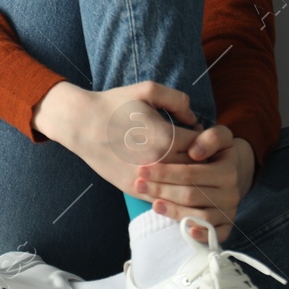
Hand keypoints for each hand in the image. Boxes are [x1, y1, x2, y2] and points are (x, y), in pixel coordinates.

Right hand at [32, 80, 199, 198]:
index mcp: (166, 137)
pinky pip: (163, 199)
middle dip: (203, 163)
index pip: (203, 147)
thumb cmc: (114, 104)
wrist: (81, 124)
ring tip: (194, 171)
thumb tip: (194, 120)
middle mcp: (158, 162)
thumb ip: (177, 100)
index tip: (205, 138)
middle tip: (205, 156)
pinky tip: (178, 186)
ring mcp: (145, 179)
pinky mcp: (133, 189)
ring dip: (192, 182)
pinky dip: (174, 195)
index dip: (208, 142)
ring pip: (182, 189)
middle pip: (196, 170)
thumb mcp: (147, 90)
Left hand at [131, 125, 254, 241]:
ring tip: (153, 204)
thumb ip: (211, 138)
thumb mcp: (220, 137)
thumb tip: (194, 153)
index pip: (190, 174)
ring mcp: (229, 211)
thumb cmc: (219, 152)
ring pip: (199, 216)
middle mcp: (231, 194)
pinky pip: (215, 235)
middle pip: (190, 196)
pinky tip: (185, 230)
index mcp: (228, 171)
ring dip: (174, 212)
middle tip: (138, 185)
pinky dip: (201, 235)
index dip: (165, 172)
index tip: (142, 169)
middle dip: (161, 190)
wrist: (237, 171)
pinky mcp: (227, 226)